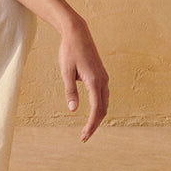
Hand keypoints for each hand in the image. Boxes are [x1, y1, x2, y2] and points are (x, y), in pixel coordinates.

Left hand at [58, 17, 109, 141]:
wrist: (77, 33)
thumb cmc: (69, 51)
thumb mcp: (65, 71)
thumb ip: (70, 91)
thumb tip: (73, 110)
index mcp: (94, 81)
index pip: (96, 110)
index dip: (91, 125)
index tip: (84, 136)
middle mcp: (103, 81)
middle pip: (103, 109)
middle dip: (94, 124)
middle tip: (84, 136)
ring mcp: (104, 78)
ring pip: (104, 103)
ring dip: (97, 116)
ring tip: (87, 127)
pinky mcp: (101, 75)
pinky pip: (103, 95)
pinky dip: (99, 106)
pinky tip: (93, 111)